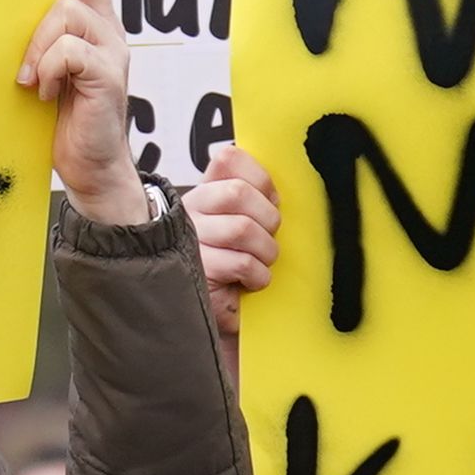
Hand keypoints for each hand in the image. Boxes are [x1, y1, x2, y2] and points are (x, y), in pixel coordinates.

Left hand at [19, 0, 144, 225]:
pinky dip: (47, 69)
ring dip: (38, 50)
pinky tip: (43, 93)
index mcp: (93, 26)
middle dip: (48, 4)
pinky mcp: (108, 77)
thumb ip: (38, 42)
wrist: (92, 169)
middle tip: (31, 36)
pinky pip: (68, 51)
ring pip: (65, 15)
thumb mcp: (45, 72)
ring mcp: (112, 52)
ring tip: (32, 82)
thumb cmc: (64, 119)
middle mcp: (108, 31)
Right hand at [184, 146, 278, 354]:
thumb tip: (286, 187)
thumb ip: (258, 201)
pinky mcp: (196, 270)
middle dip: (267, 218)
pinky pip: (241, 263)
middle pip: (237, 193)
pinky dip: (257, 276)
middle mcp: (191, 211)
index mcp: (206, 192)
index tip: (272, 200)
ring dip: (264, 251)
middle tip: (267, 238)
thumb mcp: (247, 226)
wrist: (216, 314)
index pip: (228, 159)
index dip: (260, 178)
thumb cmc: (236, 267)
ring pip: (242, 228)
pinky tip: (248, 282)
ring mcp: (189, 240)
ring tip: (259, 263)